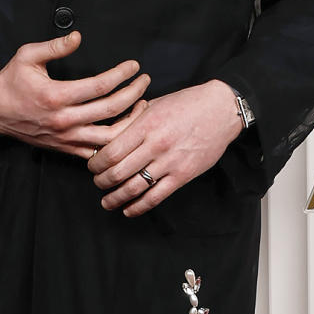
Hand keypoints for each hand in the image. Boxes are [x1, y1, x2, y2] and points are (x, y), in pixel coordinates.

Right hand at [0, 30, 149, 158]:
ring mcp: (66, 138)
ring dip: (131, 122)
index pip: (101, 86)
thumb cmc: (10, 81)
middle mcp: (64, 120)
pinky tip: (126, 128)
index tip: (134, 66)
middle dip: (134, 94)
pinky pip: (96, 152)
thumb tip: (79, 37)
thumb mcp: (27, 55)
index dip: (122, 75)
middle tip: (145, 81)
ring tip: (142, 106)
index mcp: (56, 95)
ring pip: (109, 138)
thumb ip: (55, 46)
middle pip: (111, 110)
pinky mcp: (65, 149)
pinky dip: (115, 143)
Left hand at [88, 79, 240, 214]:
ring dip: (115, 198)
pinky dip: (138, 207)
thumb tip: (109, 136)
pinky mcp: (183, 175)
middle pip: (117, 172)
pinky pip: (156, 197)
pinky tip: (128, 210)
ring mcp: (170, 162)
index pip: (111, 152)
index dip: (96, 163)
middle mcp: (156, 145)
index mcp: (146, 125)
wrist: (221, 109)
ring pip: (134, 188)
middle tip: (98, 182)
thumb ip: (133, 121)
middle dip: (101, 181)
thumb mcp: (155, 104)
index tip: (92, 165)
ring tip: (107, 201)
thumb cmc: (187, 103)